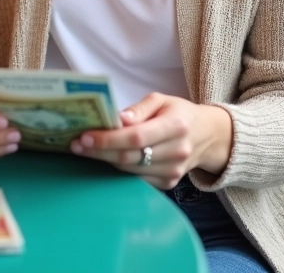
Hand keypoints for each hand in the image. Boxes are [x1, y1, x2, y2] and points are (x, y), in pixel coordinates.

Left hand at [69, 92, 232, 189]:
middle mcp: (177, 152)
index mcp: (175, 126)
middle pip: (129, 157)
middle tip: (75, 145)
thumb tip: (117, 119)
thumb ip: (139, 109)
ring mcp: (174, 172)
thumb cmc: (179, 114)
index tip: (84, 137)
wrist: (208, 137)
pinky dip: (119, 169)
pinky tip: (106, 158)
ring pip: (130, 170)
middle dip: (98, 151)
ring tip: (85, 150)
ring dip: (105, 161)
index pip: (136, 137)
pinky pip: (137, 179)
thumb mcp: (161, 100)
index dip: (108, 139)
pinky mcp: (168, 183)